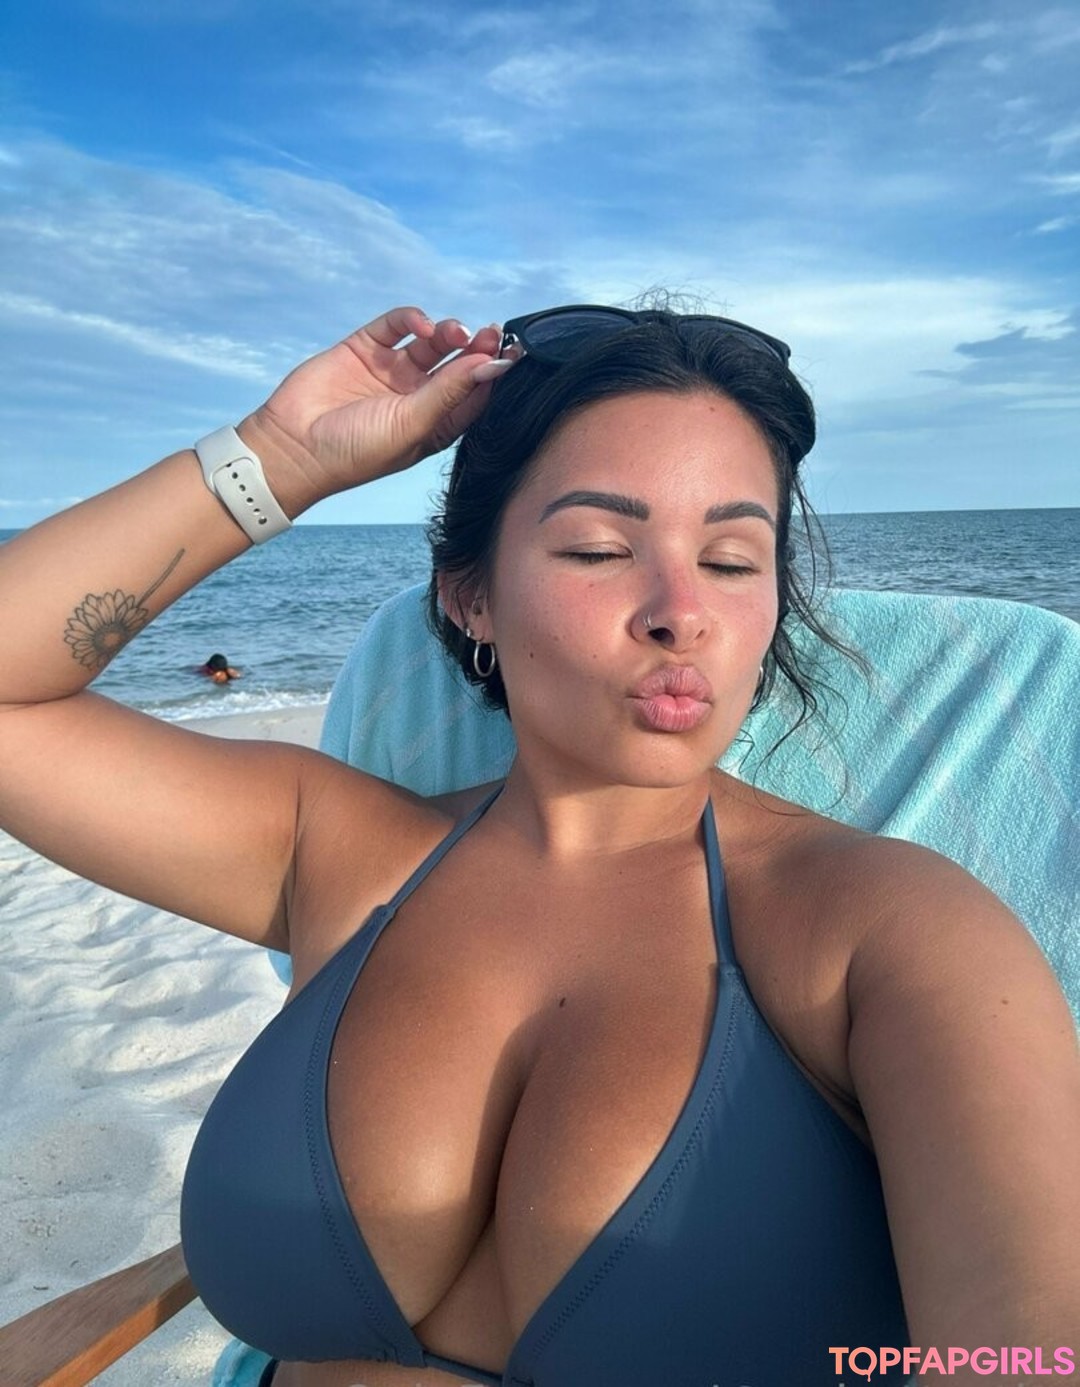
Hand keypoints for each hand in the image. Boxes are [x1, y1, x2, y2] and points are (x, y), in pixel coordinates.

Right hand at [240, 307, 507, 509]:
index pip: (474, 394)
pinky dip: (412, 319)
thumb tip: (491, 366)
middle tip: (491, 332)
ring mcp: (392, 371)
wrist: (294, 446)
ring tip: (454, 332)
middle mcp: (417, 396)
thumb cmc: (357, 450)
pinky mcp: (365, 348)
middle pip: (458, 364)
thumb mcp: (411, 424)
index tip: (511, 354)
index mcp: (435, 423)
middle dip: (477, 347)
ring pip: (432, 343)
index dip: (493, 373)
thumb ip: (449, 392)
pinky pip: (397, 326)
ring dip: (449, 333)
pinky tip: (422, 325)